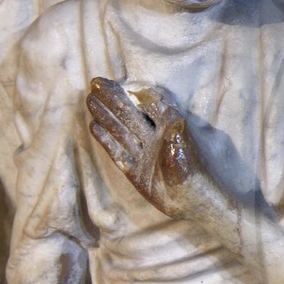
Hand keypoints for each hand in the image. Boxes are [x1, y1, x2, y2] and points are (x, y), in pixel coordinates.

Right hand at [87, 78, 211, 221]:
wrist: (192, 202)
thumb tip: (167, 109)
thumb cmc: (193, 174)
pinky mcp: (135, 171)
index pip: (146, 104)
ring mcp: (143, 154)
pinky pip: (117, 151)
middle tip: (95, 83)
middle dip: (113, 99)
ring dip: (106, 115)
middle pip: (129, 114)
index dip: (131, 92)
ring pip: (120, 130)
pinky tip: (94, 126)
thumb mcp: (184, 150)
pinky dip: (106, 139)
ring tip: (90, 100)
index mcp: (168, 128)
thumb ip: (174, 131)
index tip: (115, 81)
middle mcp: (154, 139)